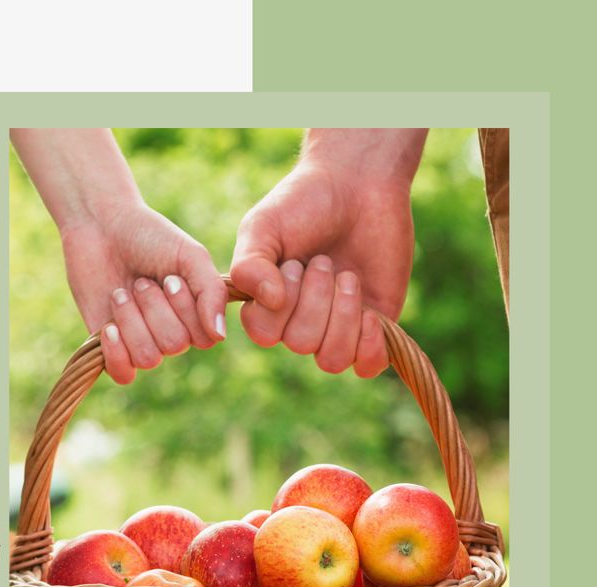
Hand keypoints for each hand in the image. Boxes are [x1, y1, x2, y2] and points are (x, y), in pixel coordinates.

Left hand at [61, 201, 227, 383]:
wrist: (99, 227)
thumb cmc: (149, 237)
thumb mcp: (190, 256)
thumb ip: (212, 292)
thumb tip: (219, 335)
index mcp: (195, 315)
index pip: (204, 338)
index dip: (185, 310)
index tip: (169, 278)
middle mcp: (170, 333)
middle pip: (174, 345)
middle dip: (154, 308)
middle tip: (140, 281)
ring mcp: (140, 342)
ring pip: (148, 358)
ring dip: (132, 320)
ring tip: (121, 292)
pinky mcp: (110, 348)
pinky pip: (123, 374)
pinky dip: (116, 353)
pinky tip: (109, 327)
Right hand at [230, 129, 425, 376]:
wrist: (359, 181)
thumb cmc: (303, 202)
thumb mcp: (263, 227)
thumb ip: (249, 266)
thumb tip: (270, 301)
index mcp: (267, 305)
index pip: (265, 333)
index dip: (281, 304)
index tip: (293, 262)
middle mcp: (299, 322)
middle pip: (300, 343)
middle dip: (315, 298)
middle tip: (322, 260)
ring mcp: (337, 326)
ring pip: (331, 358)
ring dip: (341, 315)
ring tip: (347, 275)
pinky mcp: (375, 325)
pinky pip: (367, 366)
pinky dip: (369, 347)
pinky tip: (371, 316)